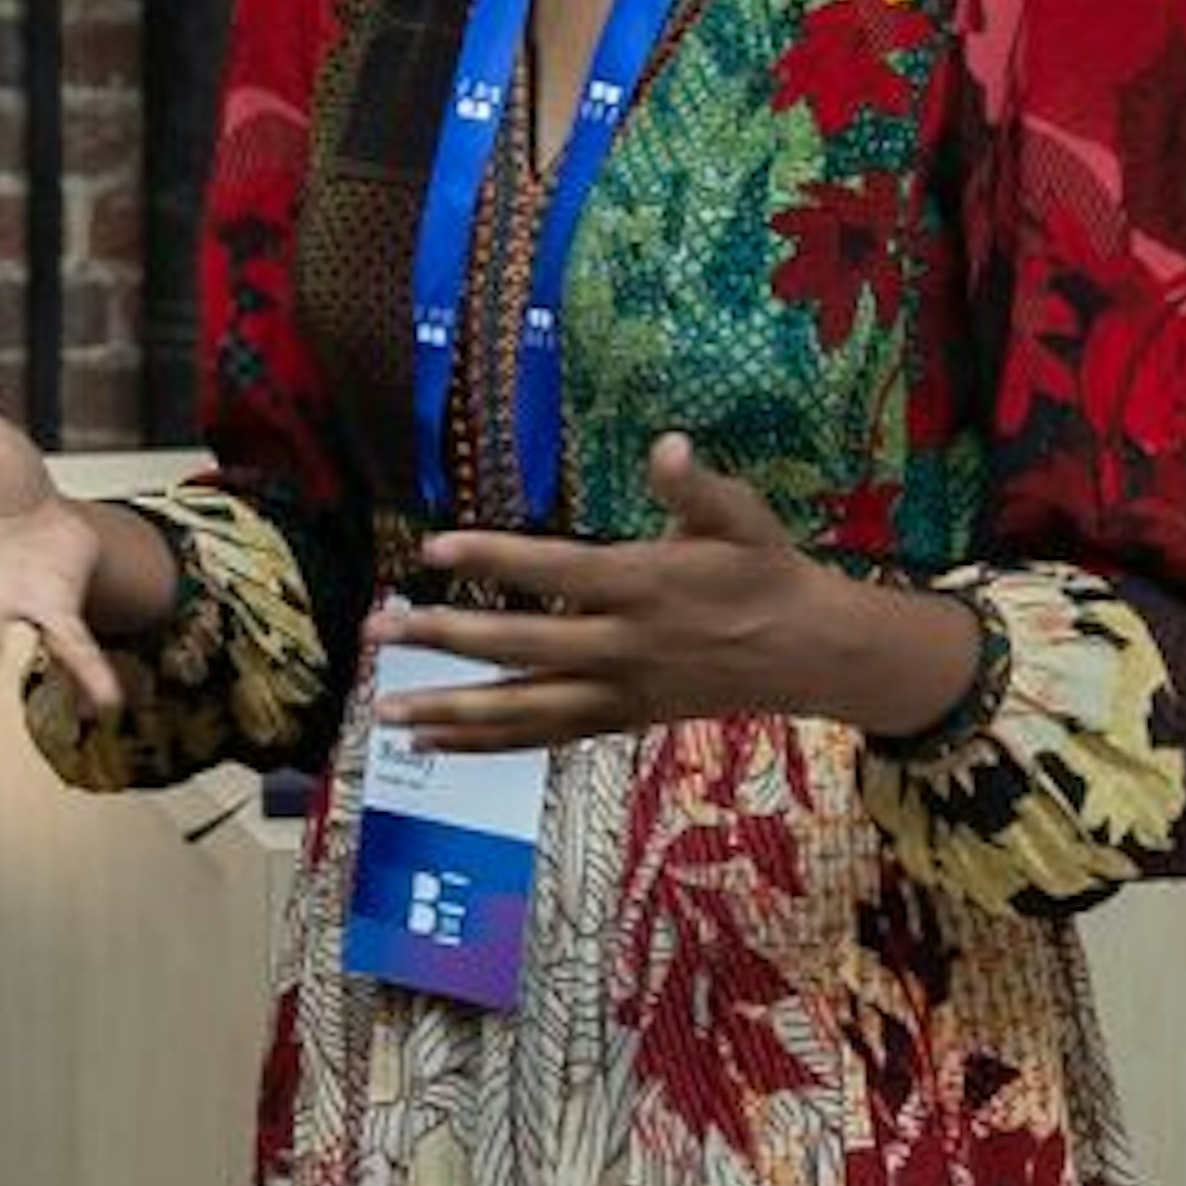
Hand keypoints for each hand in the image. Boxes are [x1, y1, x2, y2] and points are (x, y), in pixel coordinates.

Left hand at [370, 431, 978, 747]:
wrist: (809, 653)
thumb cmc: (765, 573)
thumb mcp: (743, 518)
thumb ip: (698, 486)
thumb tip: (669, 443)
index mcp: (644, 585)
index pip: (555, 571)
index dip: (493, 557)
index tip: (430, 546)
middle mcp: (622, 645)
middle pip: (520, 646)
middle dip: (444, 638)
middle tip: (376, 630)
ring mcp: (616, 691)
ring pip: (522, 708)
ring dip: (450, 710)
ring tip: (384, 709)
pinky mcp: (616, 720)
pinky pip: (540, 737)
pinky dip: (484, 743)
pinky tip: (429, 742)